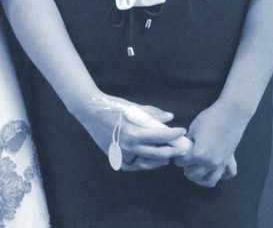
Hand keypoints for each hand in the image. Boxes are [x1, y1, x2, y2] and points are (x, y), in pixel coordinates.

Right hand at [74, 94, 188, 170]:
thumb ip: (152, 113)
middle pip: (158, 153)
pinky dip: (144, 163)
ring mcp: (122, 154)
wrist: (90, 112)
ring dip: (160, 160)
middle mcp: (129, 146)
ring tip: (168, 156)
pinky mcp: (116, 157)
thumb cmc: (112, 107)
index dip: (173, 134)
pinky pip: (134, 165)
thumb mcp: (132, 107)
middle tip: (182, 149)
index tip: (182, 131)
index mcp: (134, 132)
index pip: (160, 135)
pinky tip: (151, 160)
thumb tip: (170, 117)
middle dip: (173, 151)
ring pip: (147, 162)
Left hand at [174, 99, 249, 186]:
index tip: (177, 155)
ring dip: (201, 179)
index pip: (182, 162)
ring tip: (196, 172)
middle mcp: (210, 162)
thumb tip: (185, 148)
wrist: (231, 113)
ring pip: (210, 181)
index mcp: (198, 154)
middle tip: (184, 164)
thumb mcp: (193, 129)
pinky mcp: (230, 160)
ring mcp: (221, 163)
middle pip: (194, 175)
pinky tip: (214, 169)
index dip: (177, 158)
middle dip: (186, 170)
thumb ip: (188, 142)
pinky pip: (227, 175)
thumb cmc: (210, 118)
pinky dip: (221, 175)